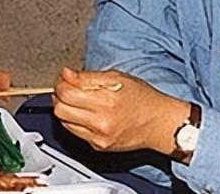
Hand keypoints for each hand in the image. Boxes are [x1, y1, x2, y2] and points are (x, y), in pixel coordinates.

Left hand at [53, 67, 190, 154]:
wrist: (159, 124)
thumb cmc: (143, 98)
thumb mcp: (118, 78)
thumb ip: (88, 76)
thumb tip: (66, 73)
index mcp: (107, 100)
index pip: (67, 92)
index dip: (61, 82)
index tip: (65, 78)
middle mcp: (101, 121)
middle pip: (60, 108)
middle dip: (59, 96)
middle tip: (67, 89)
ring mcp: (99, 136)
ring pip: (64, 121)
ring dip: (65, 109)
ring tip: (76, 101)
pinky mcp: (98, 146)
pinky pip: (74, 132)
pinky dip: (74, 121)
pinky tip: (85, 114)